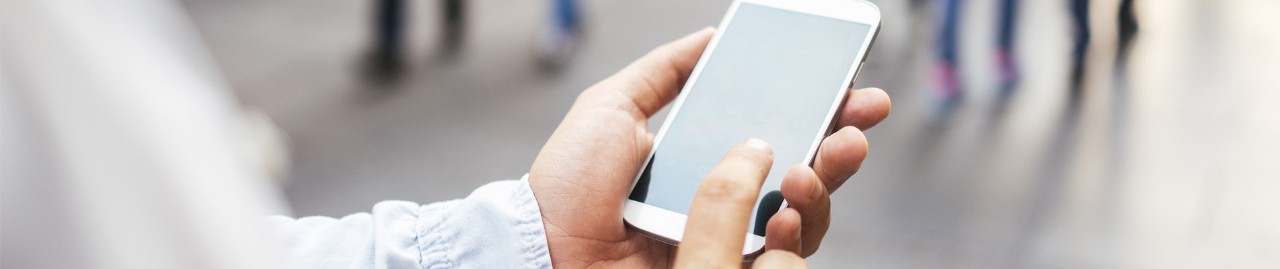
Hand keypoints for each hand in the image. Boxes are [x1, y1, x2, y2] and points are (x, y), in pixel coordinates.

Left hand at [527, 28, 891, 266]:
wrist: (543, 251)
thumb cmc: (567, 183)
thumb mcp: (612, 107)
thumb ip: (664, 71)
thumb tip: (712, 35)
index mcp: (705, 158)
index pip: (779, 131)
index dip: (821, 109)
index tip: (852, 87)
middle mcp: (725, 201)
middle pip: (806, 171)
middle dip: (841, 142)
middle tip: (860, 120)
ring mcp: (728, 242)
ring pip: (805, 216)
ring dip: (823, 185)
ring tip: (809, 167)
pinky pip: (781, 262)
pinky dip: (795, 234)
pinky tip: (786, 211)